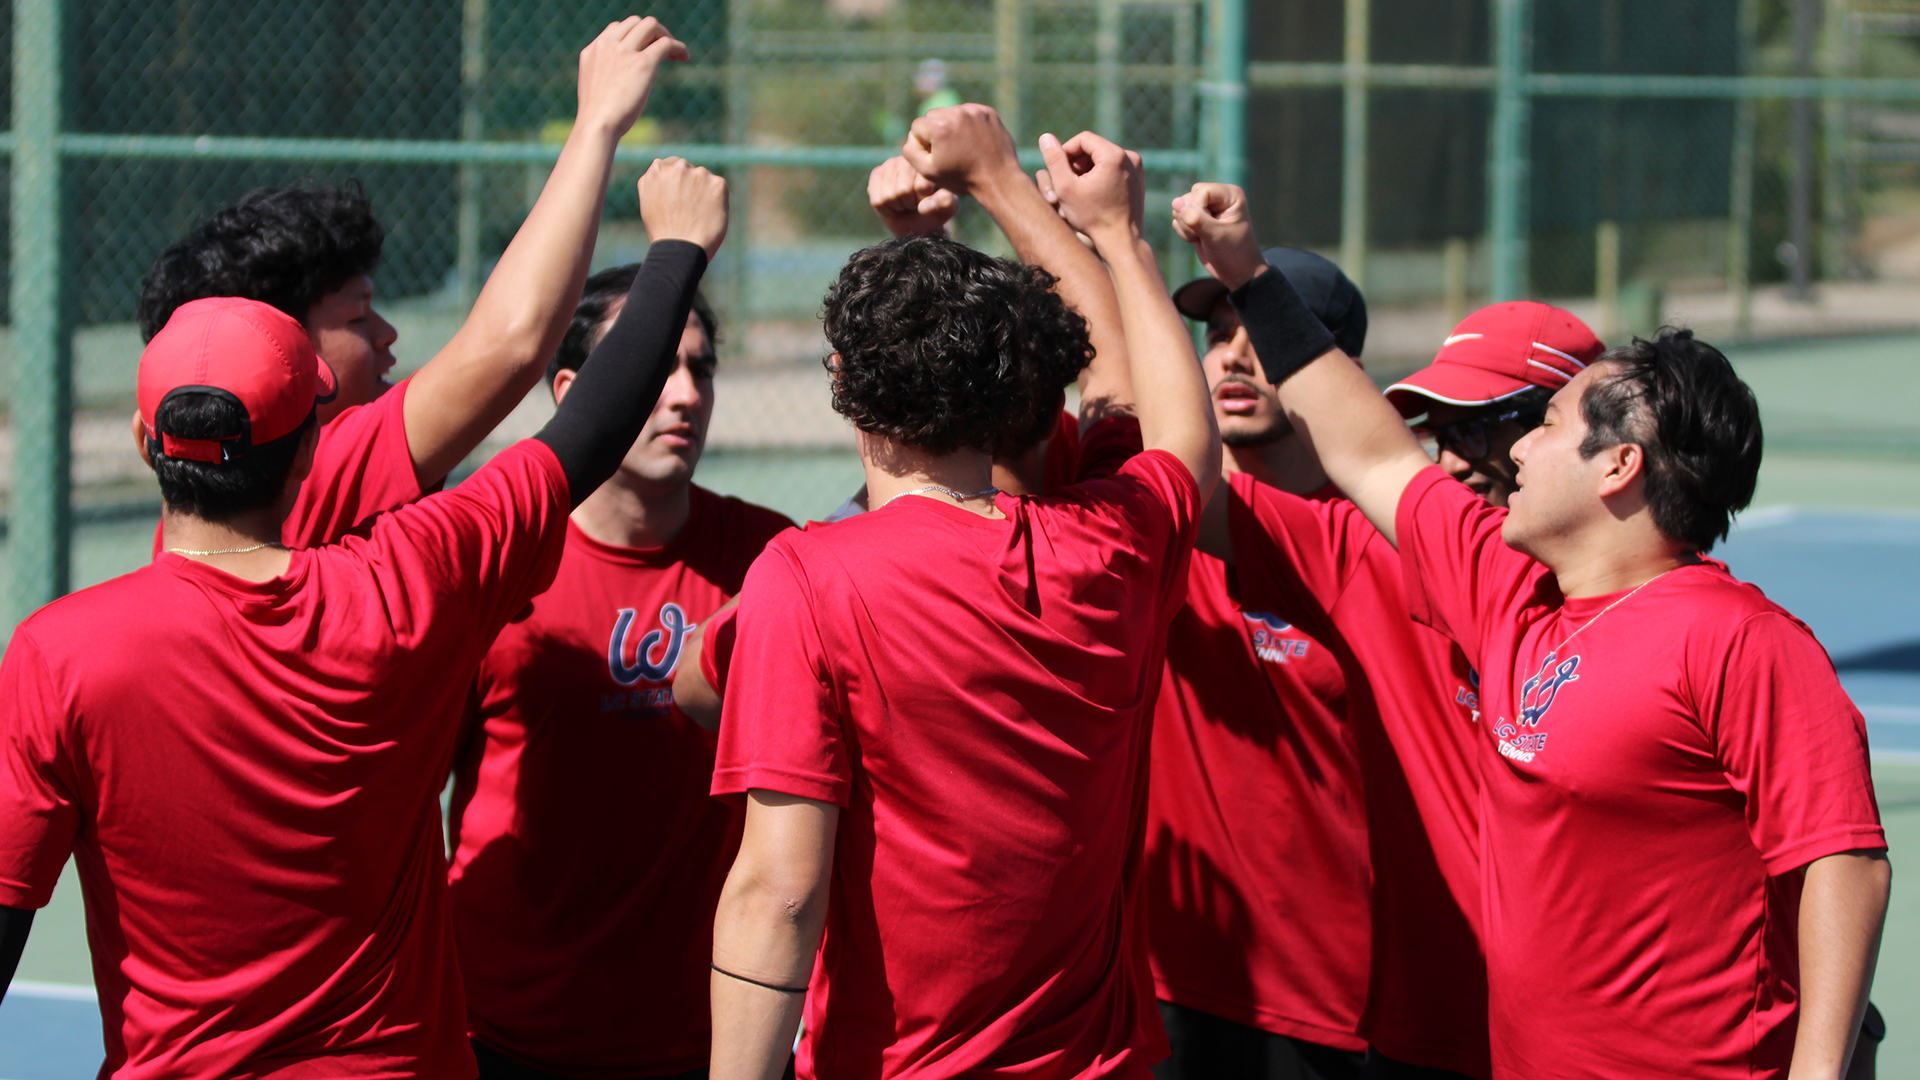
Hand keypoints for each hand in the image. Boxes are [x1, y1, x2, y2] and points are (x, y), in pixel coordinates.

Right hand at [575, 16, 689, 136]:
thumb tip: (619, 81)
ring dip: (665, 35)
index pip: (617, 29)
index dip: (635, 36)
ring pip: (651, 25)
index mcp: (594, 50)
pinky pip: (666, 43)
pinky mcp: (642, 62)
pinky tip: (684, 57)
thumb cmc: (597, 118)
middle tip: (663, 50)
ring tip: (675, 53)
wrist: (597, 125)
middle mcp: (607, 45)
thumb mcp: (595, 88)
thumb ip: (605, 74)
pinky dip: (678, 47)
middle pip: (635, 22)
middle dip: (652, 33)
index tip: (645, 50)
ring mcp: (624, 52)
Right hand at [640, 158, 728, 260]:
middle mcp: (678, 166)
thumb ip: (657, 183)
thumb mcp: (647, 202)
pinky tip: (708, 216)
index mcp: (657, 169)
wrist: (681, 249)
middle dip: (691, 186)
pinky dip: (717, 201)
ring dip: (704, 192)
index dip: (677, 184)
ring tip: (697, 216)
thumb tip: (664, 172)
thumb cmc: (663, 232)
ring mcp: (699, 173)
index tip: (679, 199)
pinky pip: (719, 189)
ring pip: (704, 179)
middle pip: (689, 171)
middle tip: (689, 210)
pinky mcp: (718, 183)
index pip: (672, 167)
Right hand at [867, 157, 958, 237]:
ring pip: (889, 196)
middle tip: (914, 202)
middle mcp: (909, 158)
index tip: (928, 199)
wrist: (916, 220)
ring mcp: (891, 164)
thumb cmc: (935, 210)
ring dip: (898, 206)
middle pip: (903, 190)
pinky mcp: (877, 173)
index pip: (922, 186)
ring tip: (904, 202)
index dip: (923, 200)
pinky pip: (877, 200)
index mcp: (929, 162)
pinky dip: (886, 209)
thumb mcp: (947, 208)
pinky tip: (893, 205)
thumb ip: (944, 203)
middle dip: (909, 203)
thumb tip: (926, 204)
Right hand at [903, 104, 1024, 197]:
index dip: (923, 143)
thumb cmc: (961, 178)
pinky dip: (967, 123)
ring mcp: (974, 110)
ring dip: (952, 125)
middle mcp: (956, 113)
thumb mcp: (928, 171)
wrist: (998, 179)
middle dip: (936, 131)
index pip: (917, 126)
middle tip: (949, 150)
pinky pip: (968, 111)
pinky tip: (973, 140)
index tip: (937, 156)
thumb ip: (911, 151)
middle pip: (933, 115)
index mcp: (940, 127)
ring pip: (951, 112)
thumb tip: (911, 135)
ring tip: (962, 146)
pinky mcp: (987, 111)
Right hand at [1038, 131, 1144, 246]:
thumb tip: (1045, 137)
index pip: (1083, 139)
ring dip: (1089, 168)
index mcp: (1114, 155)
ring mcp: (1137, 167)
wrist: (1121, 241)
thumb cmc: (1093, 218)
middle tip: (1067, 182)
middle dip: (1078, 162)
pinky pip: (1115, 168)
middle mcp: (1130, 157)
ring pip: (1104, 157)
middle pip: (1095, 147)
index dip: (1066, 152)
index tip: (1058, 170)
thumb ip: (1054, 160)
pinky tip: (1094, 193)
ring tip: (1079, 189)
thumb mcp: (1066, 188)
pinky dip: (1102, 175)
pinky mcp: (1139, 178)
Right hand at [1171, 182, 1266, 289]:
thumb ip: (1196, 219)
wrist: (1237, 272)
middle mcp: (1218, 197)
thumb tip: (1176, 202)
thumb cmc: (1233, 254)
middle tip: (1207, 234)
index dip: (1197, 209)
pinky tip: (1199, 240)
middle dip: (1191, 218)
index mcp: (1230, 195)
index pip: (1201, 191)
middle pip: (1188, 197)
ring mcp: (1207, 207)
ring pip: (1180, 208)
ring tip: (1204, 238)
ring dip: (1187, 227)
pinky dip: (1185, 232)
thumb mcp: (1216, 237)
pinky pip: (1178, 218)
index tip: (1209, 227)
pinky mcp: (1197, 218)